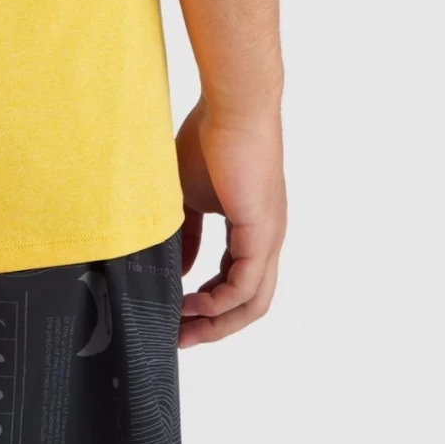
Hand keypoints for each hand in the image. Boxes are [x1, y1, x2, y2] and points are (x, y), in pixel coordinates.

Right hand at [175, 99, 285, 347]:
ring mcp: (269, 237)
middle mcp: (267, 238)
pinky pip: (245, 284)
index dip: (206, 304)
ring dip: (217, 322)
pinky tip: (193, 303)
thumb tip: (180, 267)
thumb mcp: (188, 194)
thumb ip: (185, 232)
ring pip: (252, 301)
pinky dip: (219, 301)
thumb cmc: (209, 136)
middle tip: (179, 338)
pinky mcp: (262, 231)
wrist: (233, 105)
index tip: (175, 315)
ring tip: (182, 328)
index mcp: (252, 228)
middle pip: (250, 303)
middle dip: (213, 327)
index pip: (235, 281)